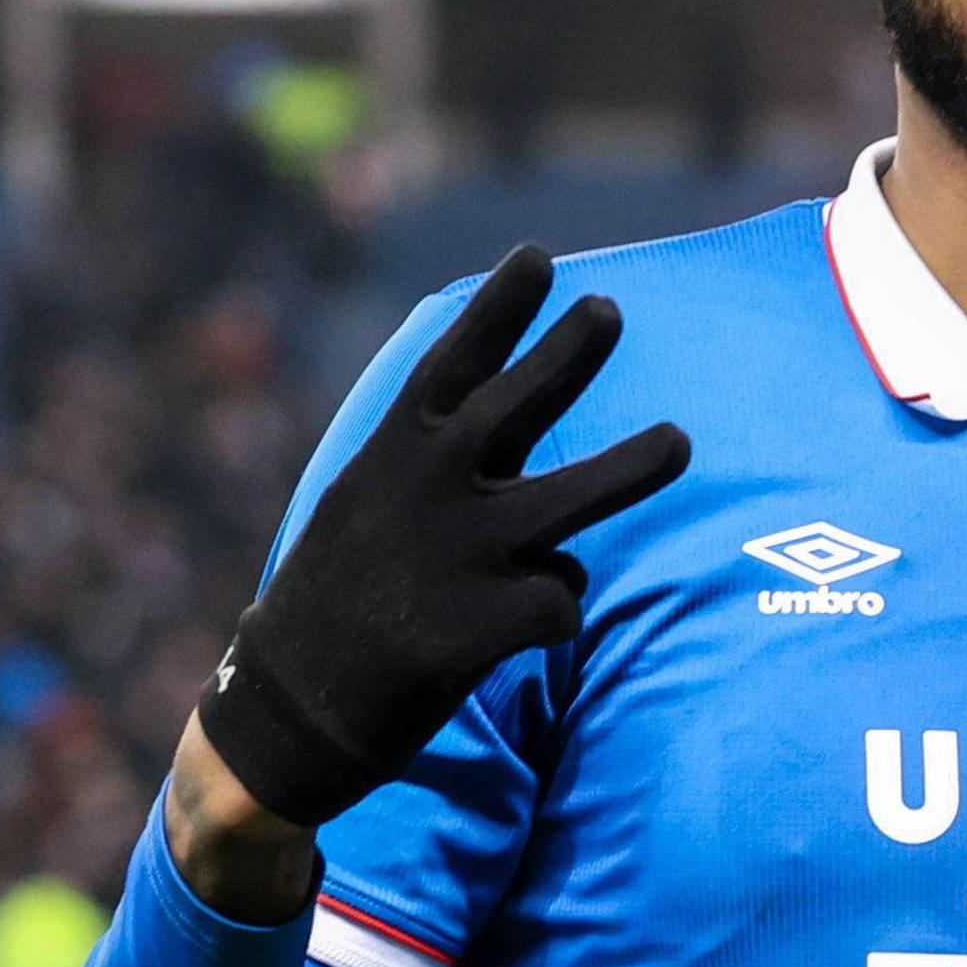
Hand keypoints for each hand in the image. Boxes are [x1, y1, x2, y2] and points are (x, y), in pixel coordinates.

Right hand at [193, 245, 688, 837]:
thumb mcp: (362, 503)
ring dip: (631, 468)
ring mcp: (457, 554)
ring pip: (570, 500)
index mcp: (396, 453)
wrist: (287, 708)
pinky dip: (557, 610)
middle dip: (567, 352)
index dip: (499, 309)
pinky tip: (529, 627)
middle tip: (609, 309)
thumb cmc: (338, 596)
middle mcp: (430, 488)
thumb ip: (425, 457)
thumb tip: (485, 408)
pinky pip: (558, 602)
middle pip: (518, 404)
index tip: (536, 258)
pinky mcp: (477, 623)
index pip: (455, 363)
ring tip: (679, 441)